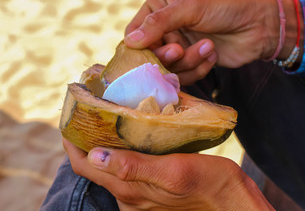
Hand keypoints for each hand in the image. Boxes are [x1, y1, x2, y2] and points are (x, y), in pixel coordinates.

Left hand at [63, 138, 274, 210]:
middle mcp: (129, 194)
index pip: (85, 165)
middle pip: (94, 165)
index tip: (69, 118)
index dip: (72, 143)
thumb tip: (96, 154)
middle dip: (85, 140)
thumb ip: (134, 167)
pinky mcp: (150, 189)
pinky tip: (130, 134)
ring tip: (104, 117)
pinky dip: (120, 150)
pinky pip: (126, 168)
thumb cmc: (206, 182)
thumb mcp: (173, 171)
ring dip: (102, 144)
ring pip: (109, 166)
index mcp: (129, 189)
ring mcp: (139, 193)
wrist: (228, 199)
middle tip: (87, 112)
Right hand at [124, 0, 282, 84]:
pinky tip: (212, 56)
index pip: (133, 33)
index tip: (153, 52)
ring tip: (208, 47)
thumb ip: (159, 22)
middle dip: (168, 56)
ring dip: (188, 61)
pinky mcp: (190, 62)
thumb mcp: (191, 7)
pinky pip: (183, 76)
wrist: (258, 26)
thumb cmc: (226, 8)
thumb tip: (130, 41)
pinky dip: (198, 69)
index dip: (140, 47)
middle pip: (149, 55)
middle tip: (181, 49)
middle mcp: (164, 27)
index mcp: (158, 6)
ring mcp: (178, 46)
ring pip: (167, 68)